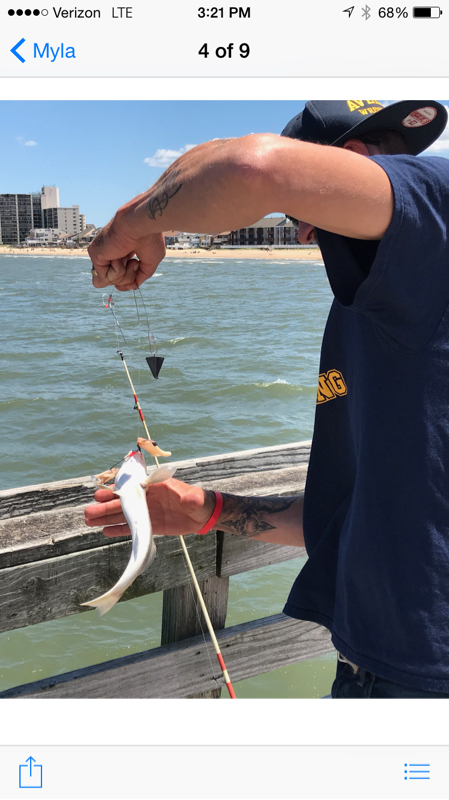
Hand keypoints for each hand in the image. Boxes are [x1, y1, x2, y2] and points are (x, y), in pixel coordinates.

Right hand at [84, 478, 215, 537]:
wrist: (203, 515)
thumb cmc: (198, 501)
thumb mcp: (194, 498)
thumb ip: (190, 498)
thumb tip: (188, 499)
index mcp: (154, 487)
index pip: (131, 487)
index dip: (115, 491)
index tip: (100, 494)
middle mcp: (147, 498)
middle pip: (123, 502)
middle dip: (105, 506)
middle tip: (88, 511)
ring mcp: (147, 512)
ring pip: (123, 514)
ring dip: (107, 517)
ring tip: (89, 521)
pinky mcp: (150, 525)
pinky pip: (131, 527)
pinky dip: (119, 529)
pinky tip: (105, 531)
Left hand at [88, 213, 165, 290]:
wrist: (142, 225)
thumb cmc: (149, 238)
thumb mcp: (149, 263)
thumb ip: (139, 276)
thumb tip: (132, 287)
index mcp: (121, 252)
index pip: (120, 275)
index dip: (129, 277)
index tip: (136, 264)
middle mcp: (109, 253)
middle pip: (115, 281)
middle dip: (128, 276)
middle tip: (134, 261)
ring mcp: (101, 254)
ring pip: (108, 282)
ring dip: (123, 275)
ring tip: (129, 259)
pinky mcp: (95, 254)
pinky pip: (103, 279)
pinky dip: (116, 272)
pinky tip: (120, 257)